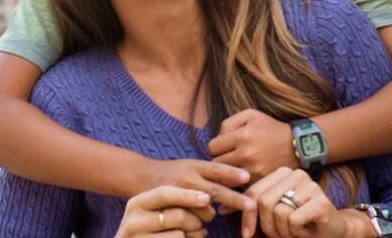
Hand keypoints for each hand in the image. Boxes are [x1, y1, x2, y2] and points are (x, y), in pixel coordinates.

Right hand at [114, 186, 215, 237]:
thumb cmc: (150, 229)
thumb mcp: (152, 211)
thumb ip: (170, 203)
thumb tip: (204, 199)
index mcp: (136, 204)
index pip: (164, 193)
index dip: (186, 195)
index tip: (206, 198)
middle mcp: (134, 222)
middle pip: (178, 215)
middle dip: (196, 220)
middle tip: (200, 224)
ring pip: (180, 234)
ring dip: (193, 235)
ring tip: (192, 234)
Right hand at [136, 157, 255, 218]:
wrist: (140, 177)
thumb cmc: (171, 172)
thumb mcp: (191, 165)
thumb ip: (212, 171)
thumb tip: (242, 177)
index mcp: (194, 166)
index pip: (216, 169)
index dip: (232, 173)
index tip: (247, 177)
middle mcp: (188, 179)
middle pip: (215, 191)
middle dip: (235, 199)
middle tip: (251, 206)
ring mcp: (180, 195)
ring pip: (207, 211)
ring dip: (211, 215)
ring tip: (203, 211)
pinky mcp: (172, 210)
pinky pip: (194, 223)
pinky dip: (198, 226)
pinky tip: (194, 223)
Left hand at [208, 108, 294, 178]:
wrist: (298, 147)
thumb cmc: (271, 129)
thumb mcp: (251, 115)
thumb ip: (229, 123)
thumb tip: (217, 138)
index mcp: (242, 135)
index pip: (212, 147)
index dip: (216, 147)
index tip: (222, 148)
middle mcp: (246, 154)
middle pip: (217, 164)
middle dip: (219, 162)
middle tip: (227, 160)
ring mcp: (253, 170)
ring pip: (226, 178)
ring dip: (227, 175)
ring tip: (232, 170)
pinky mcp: (260, 182)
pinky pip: (239, 187)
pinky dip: (238, 184)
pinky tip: (241, 179)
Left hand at [243, 167, 345, 237]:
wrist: (333, 231)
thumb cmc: (299, 223)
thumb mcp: (272, 212)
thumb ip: (252, 207)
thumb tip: (221, 207)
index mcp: (282, 173)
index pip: (254, 192)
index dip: (248, 216)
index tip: (247, 235)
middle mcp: (295, 174)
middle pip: (263, 202)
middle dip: (267, 227)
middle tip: (279, 235)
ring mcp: (310, 186)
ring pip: (278, 212)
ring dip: (283, 232)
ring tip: (295, 232)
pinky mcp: (320, 201)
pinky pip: (293, 220)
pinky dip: (296, 233)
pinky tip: (307, 231)